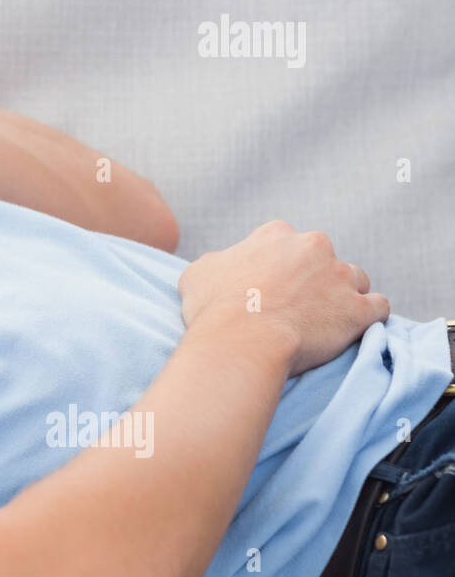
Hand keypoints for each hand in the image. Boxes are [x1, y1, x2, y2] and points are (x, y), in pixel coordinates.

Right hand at [178, 219, 390, 376]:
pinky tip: (353, 329)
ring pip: (355, 280)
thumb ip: (218, 262)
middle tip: (295, 307)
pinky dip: (368, 317)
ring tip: (324, 321)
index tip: (270, 288)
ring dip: (343, 296)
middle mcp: (313, 246)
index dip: (278, 267)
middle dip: (314, 279)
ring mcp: (340, 277)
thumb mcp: (198, 273)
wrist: (242, 342)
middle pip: (323, 259)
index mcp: (276, 234)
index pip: (286, 244)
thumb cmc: (214, 309)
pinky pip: (379, 307)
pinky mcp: (359, 309)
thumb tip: (221, 266)